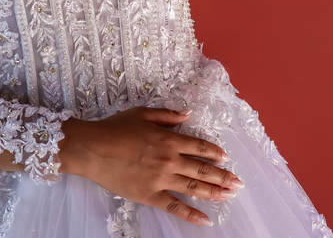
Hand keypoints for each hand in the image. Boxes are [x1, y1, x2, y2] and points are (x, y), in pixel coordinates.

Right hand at [58, 106, 242, 226]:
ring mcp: (161, 179)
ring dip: (215, 192)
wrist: (92, 149)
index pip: (200, 146)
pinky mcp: (150, 195)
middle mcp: (170, 159)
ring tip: (230, 195)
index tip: (226, 158)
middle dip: (223, 176)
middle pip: (203, 169)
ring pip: (194, 188)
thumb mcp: (143, 113)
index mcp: (170, 139)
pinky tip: (206, 220)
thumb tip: (188, 115)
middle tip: (239, 182)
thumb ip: (168, 115)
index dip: (216, 152)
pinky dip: (192, 214)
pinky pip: (175, 206)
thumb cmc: (115, 128)